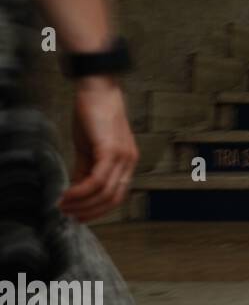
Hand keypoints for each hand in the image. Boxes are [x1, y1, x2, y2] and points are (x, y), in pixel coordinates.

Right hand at [59, 76, 138, 221]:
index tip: (79, 214)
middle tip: (70, 215)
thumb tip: (77, 191)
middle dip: (90, 212)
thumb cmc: (94, 116)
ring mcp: (122, 156)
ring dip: (82, 204)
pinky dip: (80, 192)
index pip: (117, 195)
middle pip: (114, 199)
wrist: (98, 90)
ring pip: (105, 192)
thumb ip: (86, 170)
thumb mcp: (89, 148)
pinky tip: (67, 194)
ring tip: (64, 205)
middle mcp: (129, 162)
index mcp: (127, 162)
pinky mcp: (110, 150)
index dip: (98, 209)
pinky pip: (97, 180)